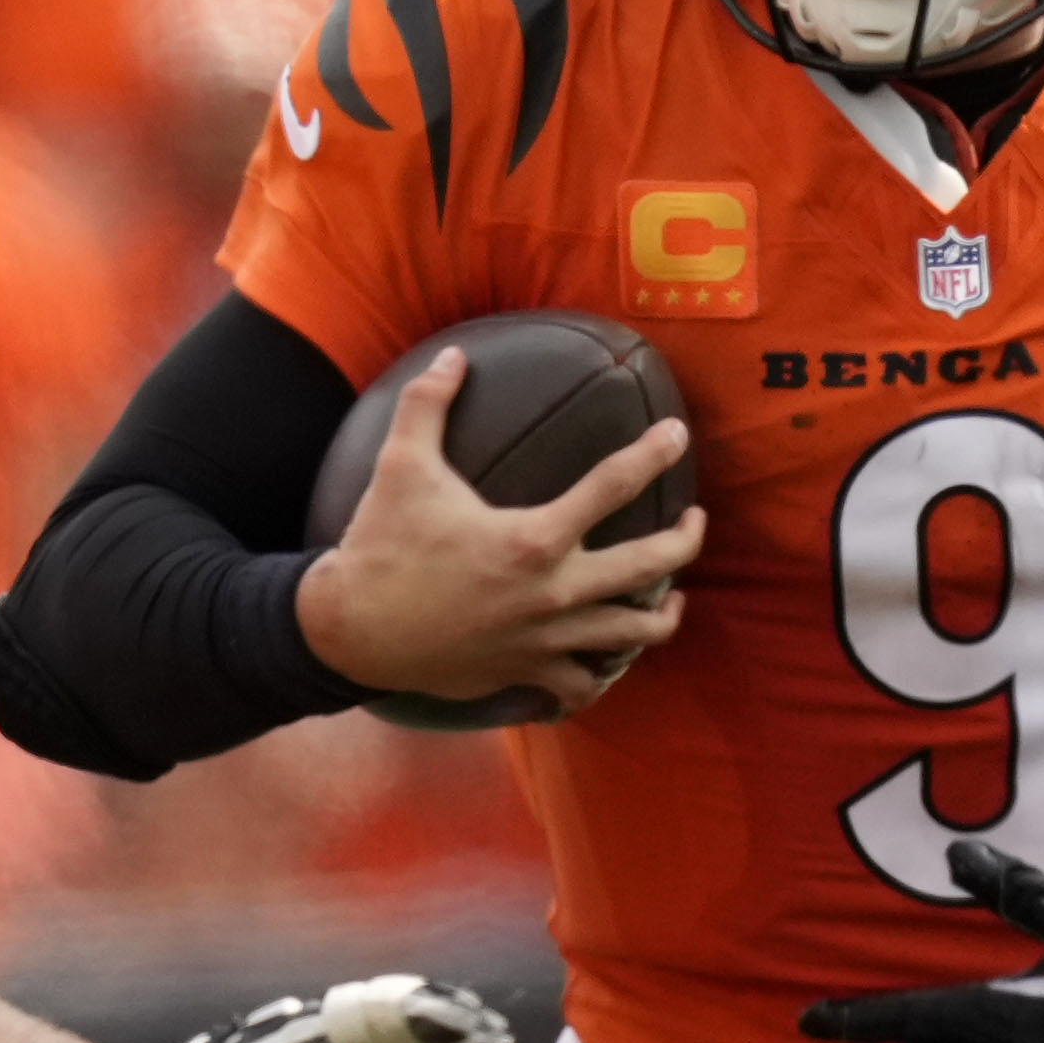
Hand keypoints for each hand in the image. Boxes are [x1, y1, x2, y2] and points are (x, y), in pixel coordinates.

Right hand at [297, 347, 704, 711]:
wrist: (349, 631)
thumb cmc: (380, 545)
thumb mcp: (401, 466)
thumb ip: (427, 405)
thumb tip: (452, 356)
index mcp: (534, 538)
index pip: (614, 485)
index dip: (653, 453)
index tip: (677, 435)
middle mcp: (554, 593)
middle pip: (652, 566)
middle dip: (686, 541)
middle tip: (694, 521)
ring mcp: (545, 639)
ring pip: (634, 634)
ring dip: (662, 615)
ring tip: (673, 599)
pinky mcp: (526, 672)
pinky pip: (583, 686)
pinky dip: (601, 677)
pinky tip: (608, 662)